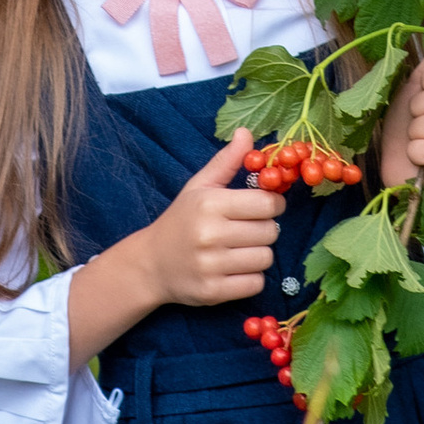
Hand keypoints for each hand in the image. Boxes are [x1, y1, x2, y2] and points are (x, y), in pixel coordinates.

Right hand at [67, 133, 284, 364]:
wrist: (151, 264)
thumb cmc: (181, 220)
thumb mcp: (199, 187)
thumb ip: (226, 161)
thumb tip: (247, 132)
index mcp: (209, 204)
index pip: (267, 204)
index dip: (273, 204)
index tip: (262, 207)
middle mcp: (210, 235)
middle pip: (270, 232)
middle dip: (264, 230)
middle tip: (246, 230)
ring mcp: (210, 266)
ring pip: (266, 259)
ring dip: (258, 254)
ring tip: (239, 250)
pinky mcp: (213, 292)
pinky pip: (256, 284)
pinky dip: (250, 278)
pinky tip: (233, 269)